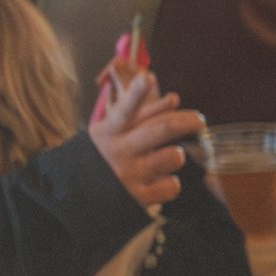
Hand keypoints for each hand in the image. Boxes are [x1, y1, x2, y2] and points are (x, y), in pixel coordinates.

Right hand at [90, 72, 205, 208]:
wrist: (77, 198)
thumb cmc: (103, 156)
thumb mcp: (112, 133)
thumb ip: (143, 115)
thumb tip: (175, 98)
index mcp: (110, 131)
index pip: (124, 110)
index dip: (136, 93)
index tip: (147, 77)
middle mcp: (118, 151)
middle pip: (162, 129)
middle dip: (188, 121)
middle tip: (199, 121)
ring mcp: (128, 175)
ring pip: (174, 156)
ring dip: (176, 156)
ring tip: (167, 158)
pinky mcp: (137, 197)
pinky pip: (172, 185)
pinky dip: (170, 183)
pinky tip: (156, 183)